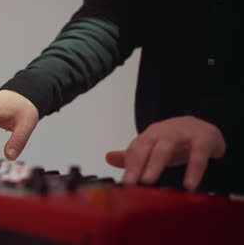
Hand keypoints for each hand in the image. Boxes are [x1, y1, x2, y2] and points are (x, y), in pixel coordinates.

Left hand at [106, 116, 225, 189]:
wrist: (204, 126)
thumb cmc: (175, 140)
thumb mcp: (153, 147)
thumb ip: (132, 155)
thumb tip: (108, 158)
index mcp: (149, 136)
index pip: (135, 149)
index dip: (128, 166)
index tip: (123, 184)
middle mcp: (163, 132)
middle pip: (146, 146)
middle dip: (136, 164)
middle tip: (130, 182)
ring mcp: (182, 134)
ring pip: (166, 146)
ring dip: (156, 163)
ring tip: (148, 181)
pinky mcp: (204, 139)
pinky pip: (198, 155)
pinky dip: (194, 170)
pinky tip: (189, 185)